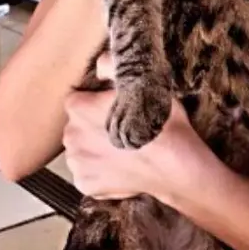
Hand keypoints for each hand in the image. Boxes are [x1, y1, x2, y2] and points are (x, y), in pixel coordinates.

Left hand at [63, 60, 210, 199]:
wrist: (177, 167)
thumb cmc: (162, 124)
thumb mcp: (143, 81)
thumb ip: (113, 64)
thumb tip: (99, 65)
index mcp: (78, 108)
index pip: (78, 98)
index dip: (97, 101)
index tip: (115, 107)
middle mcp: (71, 136)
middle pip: (78, 124)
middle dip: (94, 124)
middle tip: (122, 126)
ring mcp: (78, 164)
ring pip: (82, 149)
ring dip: (96, 148)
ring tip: (123, 148)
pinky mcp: (86, 185)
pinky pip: (89, 173)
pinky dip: (102, 171)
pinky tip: (122, 166)